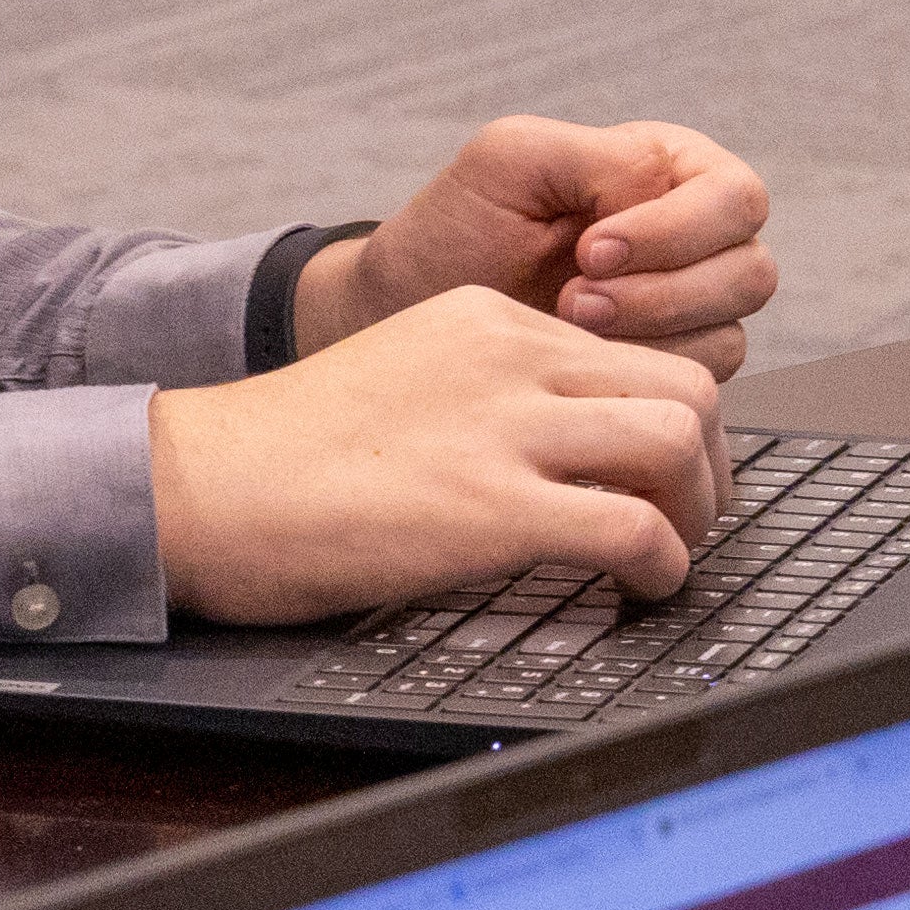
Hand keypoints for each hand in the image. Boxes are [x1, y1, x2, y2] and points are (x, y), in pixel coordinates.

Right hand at [152, 284, 734, 623]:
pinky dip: (663, 563)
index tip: (665, 474)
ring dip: (698, 509)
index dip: (669, 419)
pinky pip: (632, 525)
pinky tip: (641, 589)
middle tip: (691, 517)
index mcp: (488, 320)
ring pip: (679, 436)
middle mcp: (509, 355)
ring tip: (671, 556)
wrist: (199, 482)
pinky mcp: (487, 505)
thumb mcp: (402, 381)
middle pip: (684, 381)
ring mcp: (501, 426)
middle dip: (710, 461)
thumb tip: (552, 462)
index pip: (631, 349)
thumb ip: (480, 398)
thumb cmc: (281, 454)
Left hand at [305, 116, 775, 374]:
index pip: (734, 198)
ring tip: (567, 328)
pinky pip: (693, 389)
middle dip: (664, 293)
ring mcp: (684, 314)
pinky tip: (579, 364)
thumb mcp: (512, 160)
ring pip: (730, 337)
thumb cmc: (457, 229)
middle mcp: (693, 241)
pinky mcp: (662, 374)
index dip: (674, 230)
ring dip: (649, 338)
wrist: (409, 313)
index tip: (590, 250)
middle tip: (576, 300)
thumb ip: (598, 157)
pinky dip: (638, 380)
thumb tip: (660, 191)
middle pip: (750, 272)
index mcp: (669, 171)